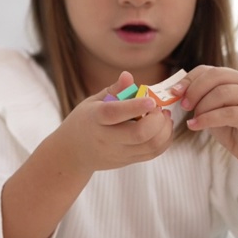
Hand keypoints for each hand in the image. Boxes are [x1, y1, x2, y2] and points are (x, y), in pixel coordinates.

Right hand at [56, 71, 173, 172]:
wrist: (73, 152)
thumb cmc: (85, 121)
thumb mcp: (93, 102)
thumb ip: (114, 90)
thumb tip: (128, 76)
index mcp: (95, 119)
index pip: (114, 113)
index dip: (135, 106)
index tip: (151, 100)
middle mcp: (106, 139)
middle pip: (138, 134)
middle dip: (157, 120)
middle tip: (159, 108)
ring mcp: (118, 153)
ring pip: (150, 146)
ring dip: (164, 130)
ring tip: (163, 116)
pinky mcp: (127, 161)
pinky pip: (153, 153)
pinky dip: (164, 140)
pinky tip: (162, 128)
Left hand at [173, 65, 237, 170]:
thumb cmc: (231, 129)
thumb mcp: (210, 110)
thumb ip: (198, 99)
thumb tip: (173, 92)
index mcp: (235, 78)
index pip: (209, 70)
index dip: (189, 79)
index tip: (173, 92)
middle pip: (215, 76)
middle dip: (194, 90)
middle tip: (183, 106)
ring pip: (222, 93)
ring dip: (202, 107)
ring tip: (194, 119)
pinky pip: (228, 113)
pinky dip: (207, 119)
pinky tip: (196, 126)